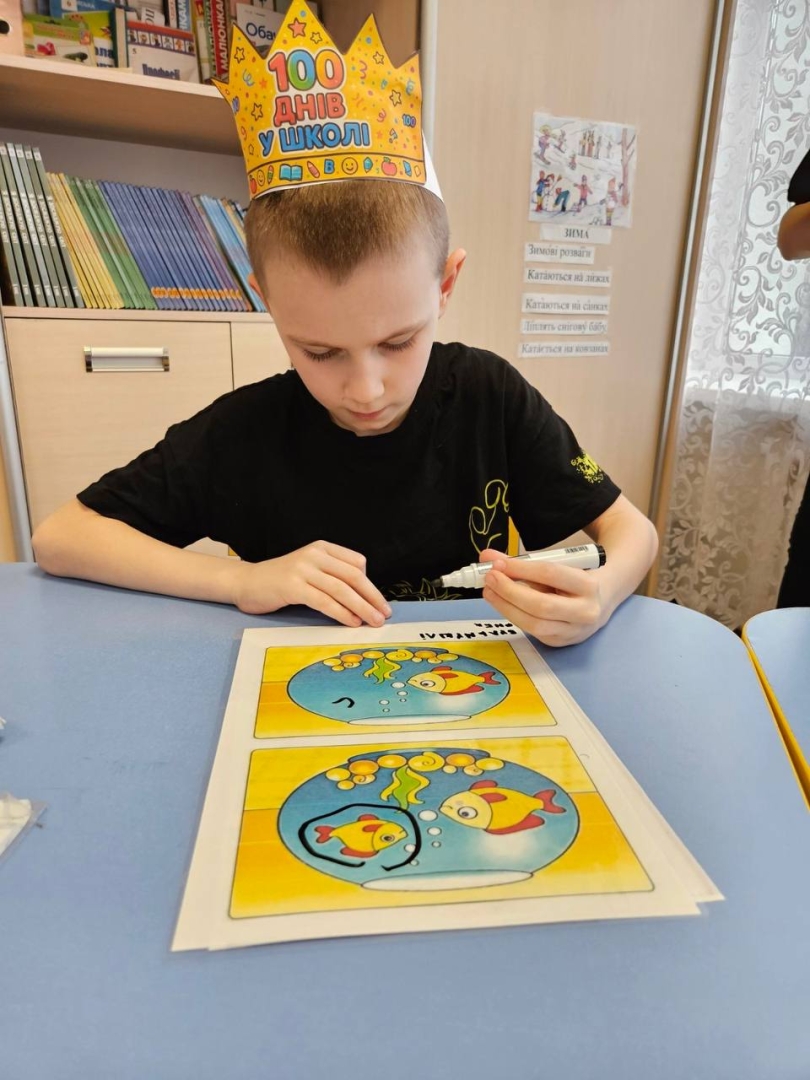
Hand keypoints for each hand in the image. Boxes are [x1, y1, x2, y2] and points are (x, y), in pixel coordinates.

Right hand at [231, 541, 390, 627]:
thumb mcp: (310, 570)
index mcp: (322, 548)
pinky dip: (341, 612)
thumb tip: (363, 598)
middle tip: (384, 614)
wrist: (247, 583)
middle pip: (353, 576)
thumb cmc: (281, 582)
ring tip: (372, 621)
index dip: (371, 584)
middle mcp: (314, 555)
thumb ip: (332, 576)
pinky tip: (351, 622)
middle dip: (372, 597)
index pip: (357, 563)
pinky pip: (324, 600)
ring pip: (341, 589)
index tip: (379, 602)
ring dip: (361, 607)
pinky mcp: (293, 586)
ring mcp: (303, 569)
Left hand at [478, 547, 607, 646]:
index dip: (521, 569)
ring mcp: (573, 632)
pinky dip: (514, 616)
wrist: (603, 600)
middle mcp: (585, 612)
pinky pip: (532, 631)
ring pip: (534, 624)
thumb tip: (488, 557)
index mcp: (588, 586)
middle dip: (510, 592)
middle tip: (490, 579)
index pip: (550, 575)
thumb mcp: (558, 565)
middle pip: (541, 605)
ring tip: (490, 591)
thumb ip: (522, 562)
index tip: (498, 563)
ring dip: (506, 607)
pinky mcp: (561, 642)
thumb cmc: (575, 579)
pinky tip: (503, 604)